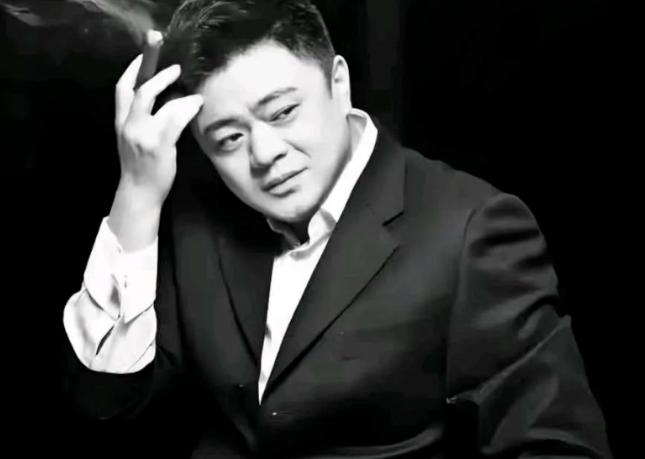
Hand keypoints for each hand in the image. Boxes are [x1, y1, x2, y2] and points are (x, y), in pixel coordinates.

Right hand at [108, 30, 203, 250]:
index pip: (122, 89)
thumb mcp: (135, 139)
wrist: (139, 192)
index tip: (145, 56)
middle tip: (173, 61)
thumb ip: (145, 119)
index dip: (133, 69)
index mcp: (121, 123)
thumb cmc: (142, 166)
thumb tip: (169, 97)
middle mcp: (128, 125)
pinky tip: (197, 104)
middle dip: (151, 67)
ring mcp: (142, 135)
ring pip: (153, 100)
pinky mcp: (159, 144)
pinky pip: (173, 118)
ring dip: (171, 86)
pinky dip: (186, 108)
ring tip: (188, 84)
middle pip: (137, 88)